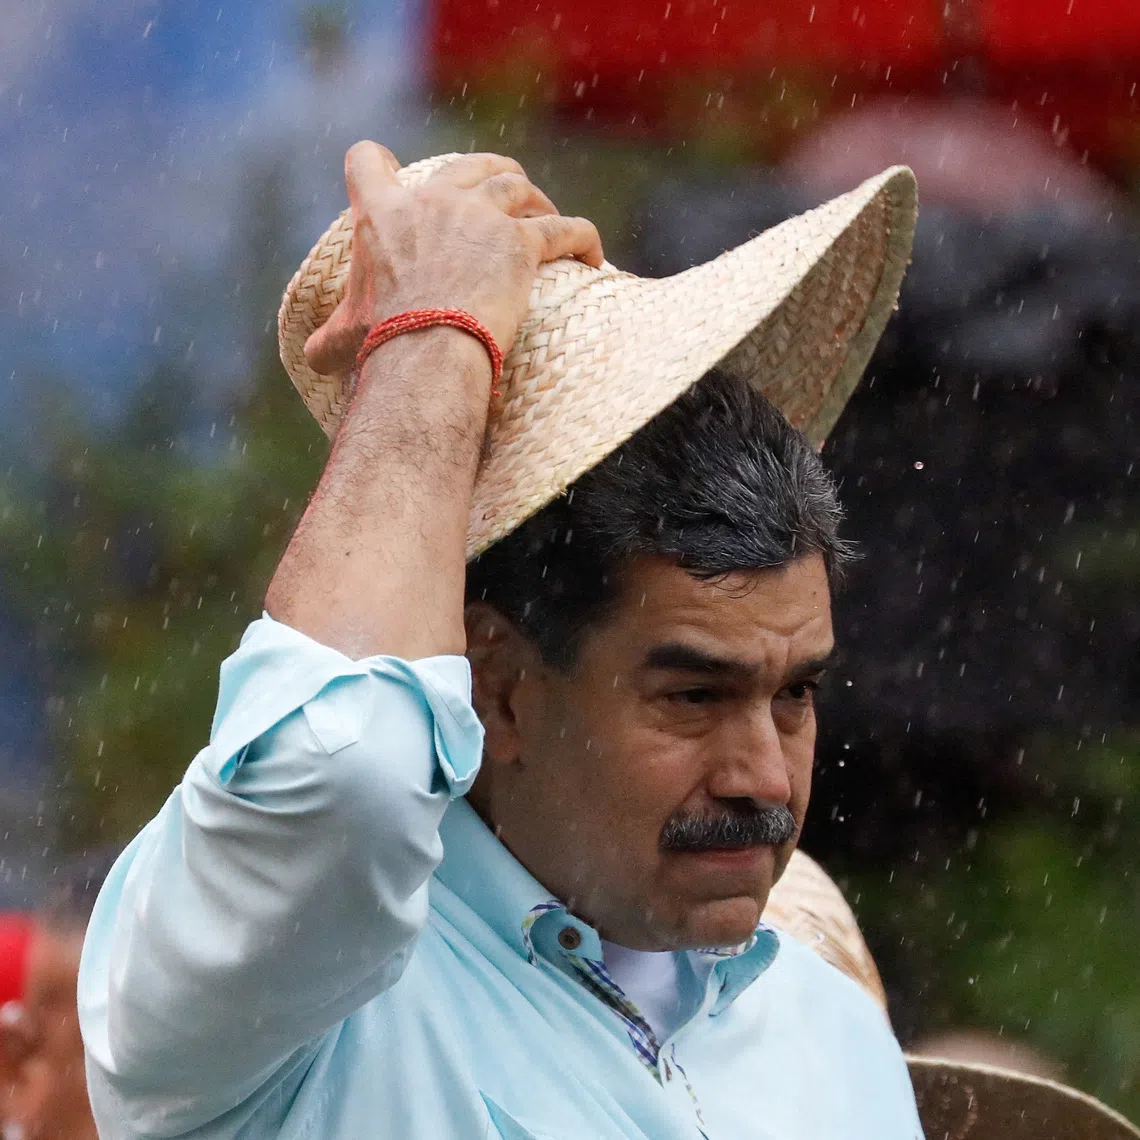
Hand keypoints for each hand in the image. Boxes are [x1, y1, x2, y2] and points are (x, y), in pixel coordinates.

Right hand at [303, 142, 603, 378]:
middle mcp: (433, 202)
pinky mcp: (522, 244)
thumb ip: (324, 339)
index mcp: (383, 216)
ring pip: (518, 186)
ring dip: (537, 199)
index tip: (385, 171)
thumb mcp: (343, 338)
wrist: (426, 348)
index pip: (366, 162)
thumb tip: (309, 359)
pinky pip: (565, 230)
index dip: (374, 163)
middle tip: (508, 196)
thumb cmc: (382, 343)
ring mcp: (481, 217)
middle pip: (468, 165)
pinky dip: (583, 238)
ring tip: (550, 218)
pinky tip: (593, 254)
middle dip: (489, 174)